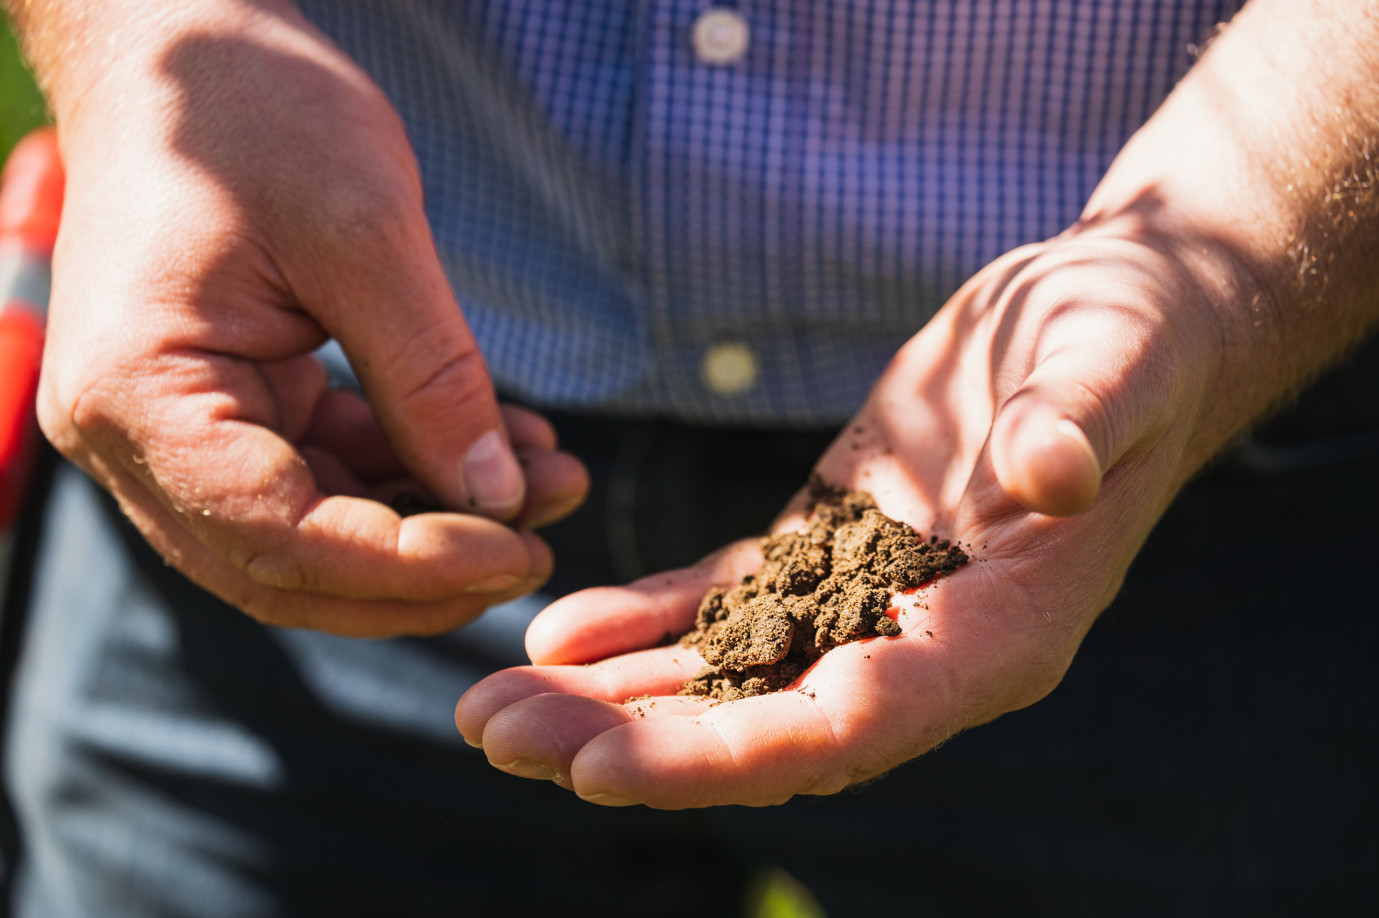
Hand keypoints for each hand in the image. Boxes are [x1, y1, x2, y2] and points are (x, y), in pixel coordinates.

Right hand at [32, 1, 586, 634]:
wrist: (181, 42)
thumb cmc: (253, 108)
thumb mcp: (363, 231)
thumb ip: (431, 376)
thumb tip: (500, 502)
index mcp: (140, 397)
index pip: (279, 536)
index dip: (410, 564)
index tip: (519, 546)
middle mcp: (134, 436)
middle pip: (290, 565)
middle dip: (428, 568)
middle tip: (543, 540)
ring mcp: (174, 427)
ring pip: (315, 532)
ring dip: (435, 522)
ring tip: (549, 479)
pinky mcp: (226, 404)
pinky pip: (324, 473)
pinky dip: (412, 470)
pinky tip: (504, 445)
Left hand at [455, 213, 1233, 806]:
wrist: (1107, 322)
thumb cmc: (1132, 340)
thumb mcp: (1114, 364)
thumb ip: (1082, 424)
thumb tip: (1050, 471)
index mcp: (998, 634)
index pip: (852, 721)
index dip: (728, 754)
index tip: (604, 769)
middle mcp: (923, 643)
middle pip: (761, 722)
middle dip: (630, 740)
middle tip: (495, 737)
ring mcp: (868, 602)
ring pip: (724, 676)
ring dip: (610, 697)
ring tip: (488, 706)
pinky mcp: (828, 547)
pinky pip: (721, 603)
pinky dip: (640, 622)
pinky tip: (556, 633)